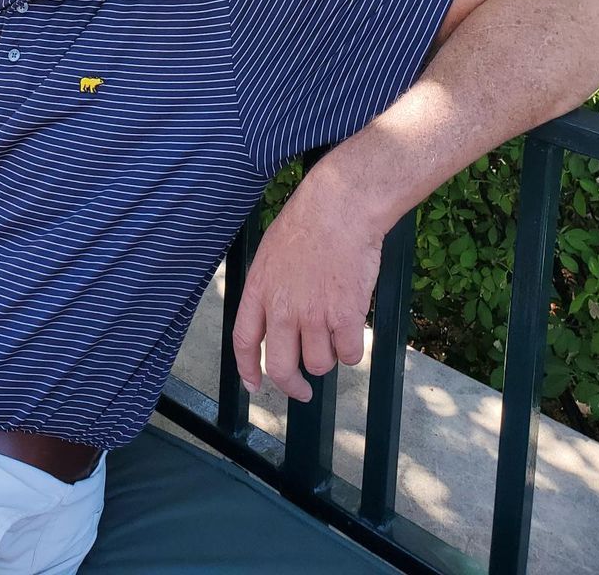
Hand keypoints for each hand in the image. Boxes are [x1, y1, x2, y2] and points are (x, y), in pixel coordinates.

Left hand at [232, 165, 383, 401]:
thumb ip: (270, 289)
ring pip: (319, 364)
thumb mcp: (272, 253)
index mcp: (260, 291)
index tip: (256, 386)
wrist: (341, 208)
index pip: (244, 342)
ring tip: (335, 330)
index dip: (248, 370)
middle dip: (293, 385)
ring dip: (328, 356)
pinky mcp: (345, 318)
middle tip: (303, 390)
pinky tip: (353, 328)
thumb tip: (275, 318)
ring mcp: (314, 316)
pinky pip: (349, 355)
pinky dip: (352, 349)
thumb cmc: (309, 222)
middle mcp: (282, 309)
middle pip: (281, 367)